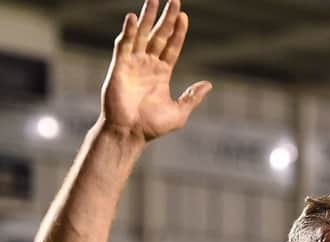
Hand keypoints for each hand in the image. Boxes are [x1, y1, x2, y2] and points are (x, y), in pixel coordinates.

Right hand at [100, 0, 211, 140]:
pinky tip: (133, 18)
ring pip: (141, 35)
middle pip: (158, 35)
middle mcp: (147, 65)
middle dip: (165, 17)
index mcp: (161, 73)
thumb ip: (192, 97)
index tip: (184, 16)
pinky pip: (124, 45)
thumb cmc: (152, 127)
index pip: (171, 46)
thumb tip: (209, 84)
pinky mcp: (119, 67)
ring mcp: (132, 64)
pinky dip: (128, 32)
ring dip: (146, 17)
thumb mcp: (179, 112)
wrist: (130, 134)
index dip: (178, 32)